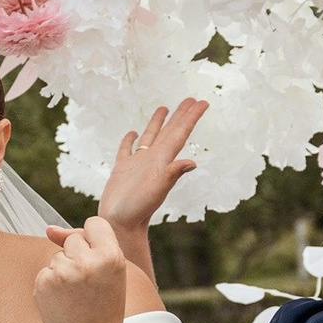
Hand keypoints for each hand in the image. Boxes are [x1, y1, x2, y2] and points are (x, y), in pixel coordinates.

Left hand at [34, 218, 135, 322]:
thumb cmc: (104, 304)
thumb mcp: (110, 271)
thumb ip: (87, 243)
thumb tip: (48, 230)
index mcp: (110, 256)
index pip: (95, 224)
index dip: (94, 238)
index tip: (98, 256)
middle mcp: (85, 262)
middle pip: (73, 239)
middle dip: (78, 255)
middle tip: (89, 283)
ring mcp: (62, 273)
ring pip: (58, 255)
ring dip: (64, 269)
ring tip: (77, 294)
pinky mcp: (44, 283)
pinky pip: (46, 270)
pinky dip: (52, 282)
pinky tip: (64, 300)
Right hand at [96, 100, 206, 259]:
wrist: (120, 223)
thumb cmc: (138, 208)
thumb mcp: (157, 190)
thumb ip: (172, 174)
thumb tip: (192, 163)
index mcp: (163, 160)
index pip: (180, 134)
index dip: (191, 117)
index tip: (203, 102)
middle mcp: (152, 159)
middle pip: (169, 131)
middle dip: (180, 115)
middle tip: (191, 99)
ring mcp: (137, 163)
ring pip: (149, 136)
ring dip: (158, 122)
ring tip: (164, 107)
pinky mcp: (122, 169)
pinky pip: (127, 148)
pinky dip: (129, 140)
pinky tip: (132, 132)